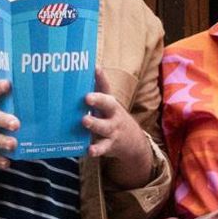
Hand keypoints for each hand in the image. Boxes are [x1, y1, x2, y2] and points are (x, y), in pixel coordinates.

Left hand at [83, 67, 153, 186]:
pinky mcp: (109, 145)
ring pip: (104, 127)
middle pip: (108, 105)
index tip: (94, 68)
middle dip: (98, 100)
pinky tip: (89, 150)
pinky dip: (96, 150)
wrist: (132, 141)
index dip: (100, 77)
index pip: (106, 87)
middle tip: (87, 97)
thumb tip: (86, 69)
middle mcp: (113, 115)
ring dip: (95, 124)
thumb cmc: (112, 117)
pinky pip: (103, 148)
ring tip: (85, 121)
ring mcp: (112, 130)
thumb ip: (96, 89)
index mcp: (110, 103)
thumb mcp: (107, 104)